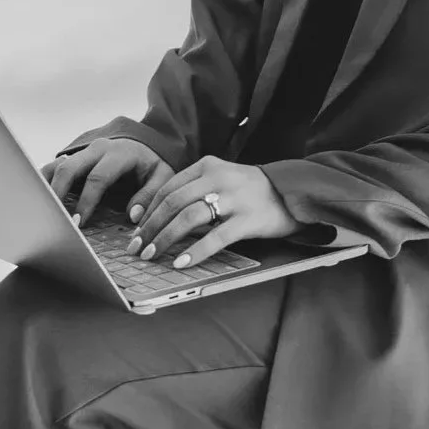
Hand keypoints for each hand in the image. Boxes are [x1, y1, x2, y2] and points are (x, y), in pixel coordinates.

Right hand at [44, 135, 172, 225]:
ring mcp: (82, 151)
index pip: (97, 178)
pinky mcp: (74, 157)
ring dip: (46, 188)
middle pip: (69, 168)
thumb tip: (132, 215)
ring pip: (56, 166)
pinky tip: (38, 200)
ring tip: (40, 210)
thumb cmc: (152, 163)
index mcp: (118, 154)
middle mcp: (96, 149)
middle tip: (55, 219)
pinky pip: (53, 167)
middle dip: (58, 194)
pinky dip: (43, 183)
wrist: (145, 143)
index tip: (79, 223)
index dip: (86, 201)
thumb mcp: (161, 176)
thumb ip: (149, 195)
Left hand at [130, 156, 295, 268]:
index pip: (167, 188)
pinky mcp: (248, 219)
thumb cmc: (251, 191)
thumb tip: (158, 220)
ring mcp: (234, 198)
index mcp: (207, 166)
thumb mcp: (221, 180)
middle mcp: (218, 178)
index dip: (147, 211)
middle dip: (150, 228)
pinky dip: (195, 251)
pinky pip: (216, 237)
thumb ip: (194, 193)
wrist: (293, 191)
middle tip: (137, 248)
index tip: (135, 230)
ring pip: (189, 217)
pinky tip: (181, 262)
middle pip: (173, 202)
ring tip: (153, 256)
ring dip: (166, 239)